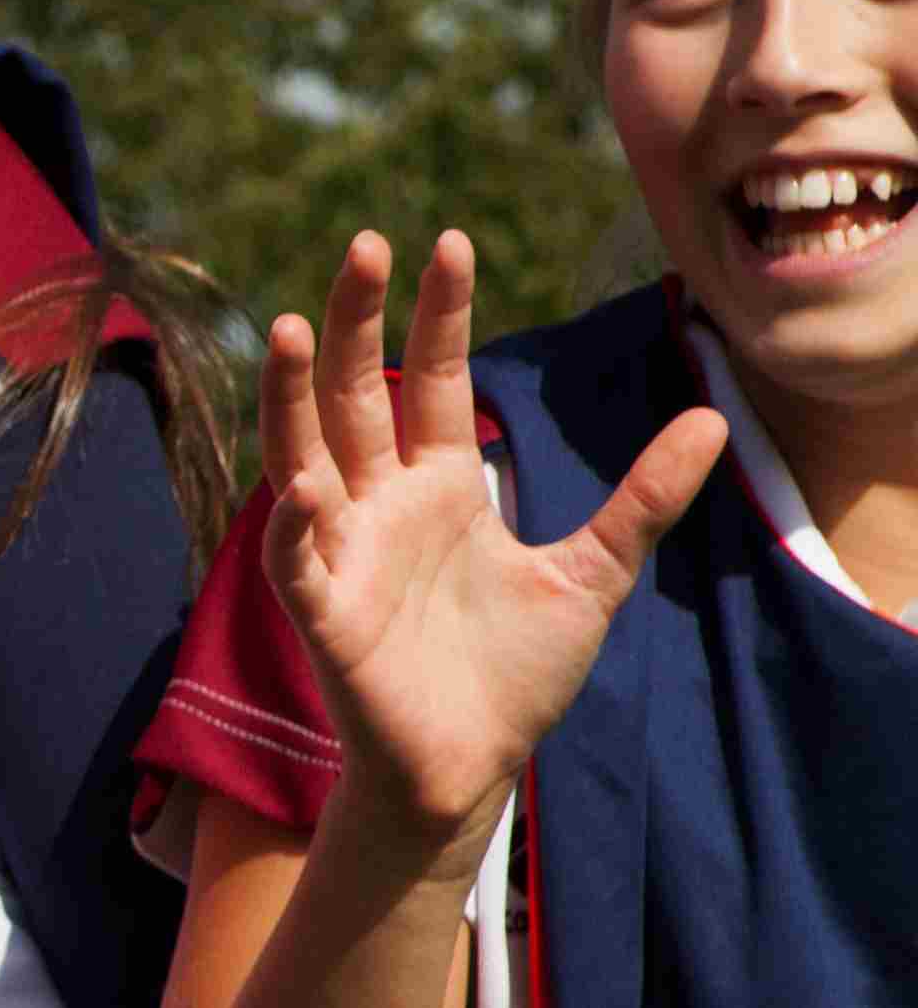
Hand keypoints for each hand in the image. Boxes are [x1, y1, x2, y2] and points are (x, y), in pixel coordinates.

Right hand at [255, 232, 721, 850]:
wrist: (472, 765)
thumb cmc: (515, 673)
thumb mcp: (594, 573)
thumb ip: (642, 499)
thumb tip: (713, 418)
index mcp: (440, 483)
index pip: (436, 379)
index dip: (439, 314)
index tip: (447, 242)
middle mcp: (381, 500)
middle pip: (361, 392)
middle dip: (360, 320)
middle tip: (367, 244)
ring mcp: (342, 547)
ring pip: (304, 449)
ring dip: (294, 393)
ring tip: (296, 326)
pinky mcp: (320, 607)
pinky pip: (297, 552)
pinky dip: (296, 519)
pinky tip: (304, 484)